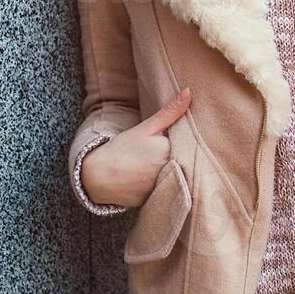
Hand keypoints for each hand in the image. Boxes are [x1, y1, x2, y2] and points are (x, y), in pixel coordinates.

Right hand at [80, 88, 191, 208]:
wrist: (97, 177)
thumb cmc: (122, 149)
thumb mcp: (146, 128)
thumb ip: (169, 112)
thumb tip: (189, 91)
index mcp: (169, 151)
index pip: (193, 145)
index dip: (194, 142)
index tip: (197, 138)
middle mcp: (169, 172)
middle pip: (190, 162)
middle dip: (189, 157)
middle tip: (182, 153)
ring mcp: (164, 189)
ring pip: (183, 177)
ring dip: (182, 171)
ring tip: (170, 166)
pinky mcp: (159, 201)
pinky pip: (173, 191)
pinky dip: (171, 185)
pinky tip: (165, 180)